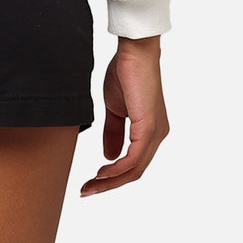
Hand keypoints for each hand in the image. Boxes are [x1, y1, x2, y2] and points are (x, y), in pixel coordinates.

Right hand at [79, 35, 169, 196]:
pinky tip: (101, 172)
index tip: (90, 181)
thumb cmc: (125, 73)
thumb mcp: (115, 108)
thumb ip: (113, 132)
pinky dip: (116, 169)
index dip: (111, 176)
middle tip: (85, 190)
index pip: (132, 163)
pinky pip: (134, 158)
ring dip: (110, 181)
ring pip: (134, 170)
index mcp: (149, 131)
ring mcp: (155, 134)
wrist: (133, 52)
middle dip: (108, 184)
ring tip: (89, 185)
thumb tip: (108, 156)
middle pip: (134, 172)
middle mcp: (157, 136)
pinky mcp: (149, 128)